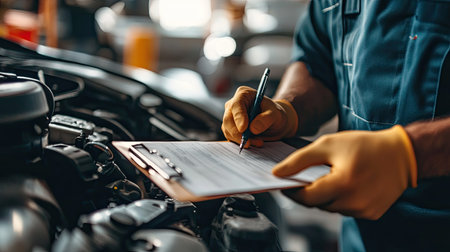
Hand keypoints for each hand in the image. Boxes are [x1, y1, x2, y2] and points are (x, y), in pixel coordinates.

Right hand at [221, 86, 297, 147]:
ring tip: (258, 142)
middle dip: (238, 133)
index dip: (239, 117)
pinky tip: (253, 142)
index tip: (243, 129)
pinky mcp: (230, 128)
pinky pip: (231, 137)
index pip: (236, 105)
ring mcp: (230, 117)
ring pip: (228, 130)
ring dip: (241, 139)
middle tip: (249, 142)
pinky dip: (241, 142)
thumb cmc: (274, 114)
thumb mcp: (276, 114)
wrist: (273, 122)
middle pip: (228, 119)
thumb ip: (266, 119)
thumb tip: (252, 128)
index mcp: (243, 94)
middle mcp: (233, 104)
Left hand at [272, 125, 416, 219]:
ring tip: (333, 176)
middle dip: (309, 190)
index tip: (284, 182)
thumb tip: (277, 173)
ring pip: (331, 208)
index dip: (292, 190)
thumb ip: (300, 160)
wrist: (402, 154)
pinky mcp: (371, 214)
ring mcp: (364, 211)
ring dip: (326, 195)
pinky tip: (347, 183)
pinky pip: (346, 209)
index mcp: (342, 184)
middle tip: (309, 175)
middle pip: (317, 203)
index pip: (306, 197)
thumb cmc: (363, 145)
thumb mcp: (328, 144)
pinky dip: (341, 199)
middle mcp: (354, 202)